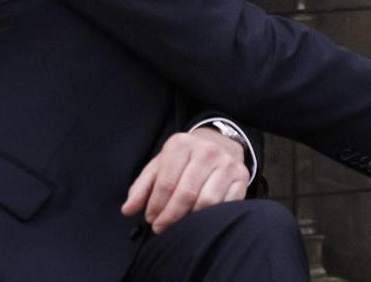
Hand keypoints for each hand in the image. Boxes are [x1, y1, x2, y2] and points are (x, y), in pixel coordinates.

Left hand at [121, 127, 249, 233]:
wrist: (218, 143)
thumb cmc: (183, 160)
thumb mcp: (159, 166)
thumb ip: (141, 188)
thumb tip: (128, 210)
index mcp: (181, 144)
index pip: (166, 183)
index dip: (156, 206)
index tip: (150, 219)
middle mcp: (206, 151)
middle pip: (186, 194)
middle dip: (170, 217)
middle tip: (161, 228)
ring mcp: (227, 163)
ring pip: (207, 201)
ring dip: (190, 219)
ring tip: (180, 225)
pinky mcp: (241, 176)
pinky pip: (227, 203)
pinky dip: (212, 216)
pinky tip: (201, 219)